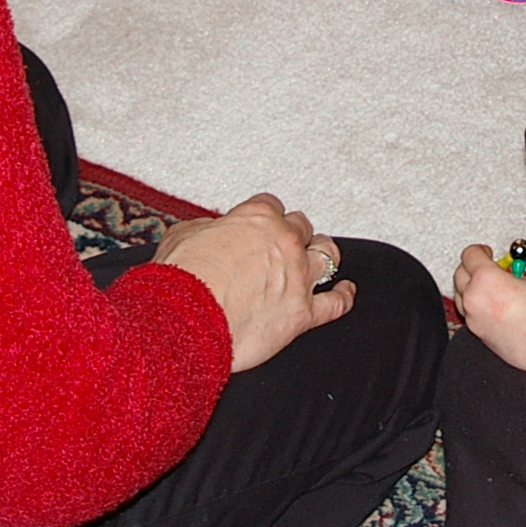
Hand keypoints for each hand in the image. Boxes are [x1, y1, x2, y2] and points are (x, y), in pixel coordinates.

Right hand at [152, 193, 353, 372]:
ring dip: (323, 255)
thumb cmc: (178, 280)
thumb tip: (213, 231)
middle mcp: (284, 241)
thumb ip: (206, 228)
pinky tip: (347, 292)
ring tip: (321, 258)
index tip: (259, 227)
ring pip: (327, 256)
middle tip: (284, 245)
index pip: (271, 205)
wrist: (181, 321)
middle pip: (301, 227)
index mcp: (258, 217)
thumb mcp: (182, 236)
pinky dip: (344, 296)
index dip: (265, 218)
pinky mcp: (303, 314)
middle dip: (293, 234)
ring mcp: (298, 277)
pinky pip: (336, 303)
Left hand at [452, 243, 525, 377]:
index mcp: (486, 278)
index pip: (470, 254)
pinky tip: (493, 308)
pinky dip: (477, 309)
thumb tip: (517, 276)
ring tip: (489, 288)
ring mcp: (474, 319)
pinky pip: (470, 316)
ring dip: (471, 289)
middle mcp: (474, 298)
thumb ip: (519, 274)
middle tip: (487, 267)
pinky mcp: (479, 335)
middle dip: (472, 268)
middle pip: (460, 274)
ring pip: (461, 297)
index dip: (480, 250)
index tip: (486, 252)